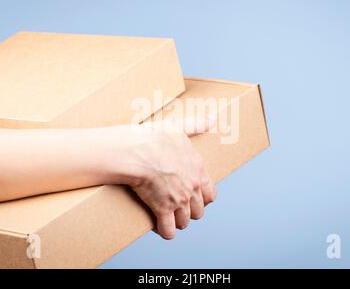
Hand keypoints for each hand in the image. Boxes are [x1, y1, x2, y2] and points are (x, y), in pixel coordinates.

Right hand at [105, 116, 216, 238]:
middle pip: (198, 210)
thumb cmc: (155, 138)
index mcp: (198, 170)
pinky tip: (161, 229)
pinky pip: (168, 229)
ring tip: (171, 219)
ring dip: (178, 221)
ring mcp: (179, 200)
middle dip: (190, 211)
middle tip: (180, 209)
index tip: (194, 197)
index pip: (210, 194)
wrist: (137, 150)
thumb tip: (212, 118)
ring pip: (185, 221)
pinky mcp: (163, 209)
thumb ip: (196, 125)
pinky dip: (165, 231)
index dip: (203, 198)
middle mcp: (193, 187)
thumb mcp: (179, 127)